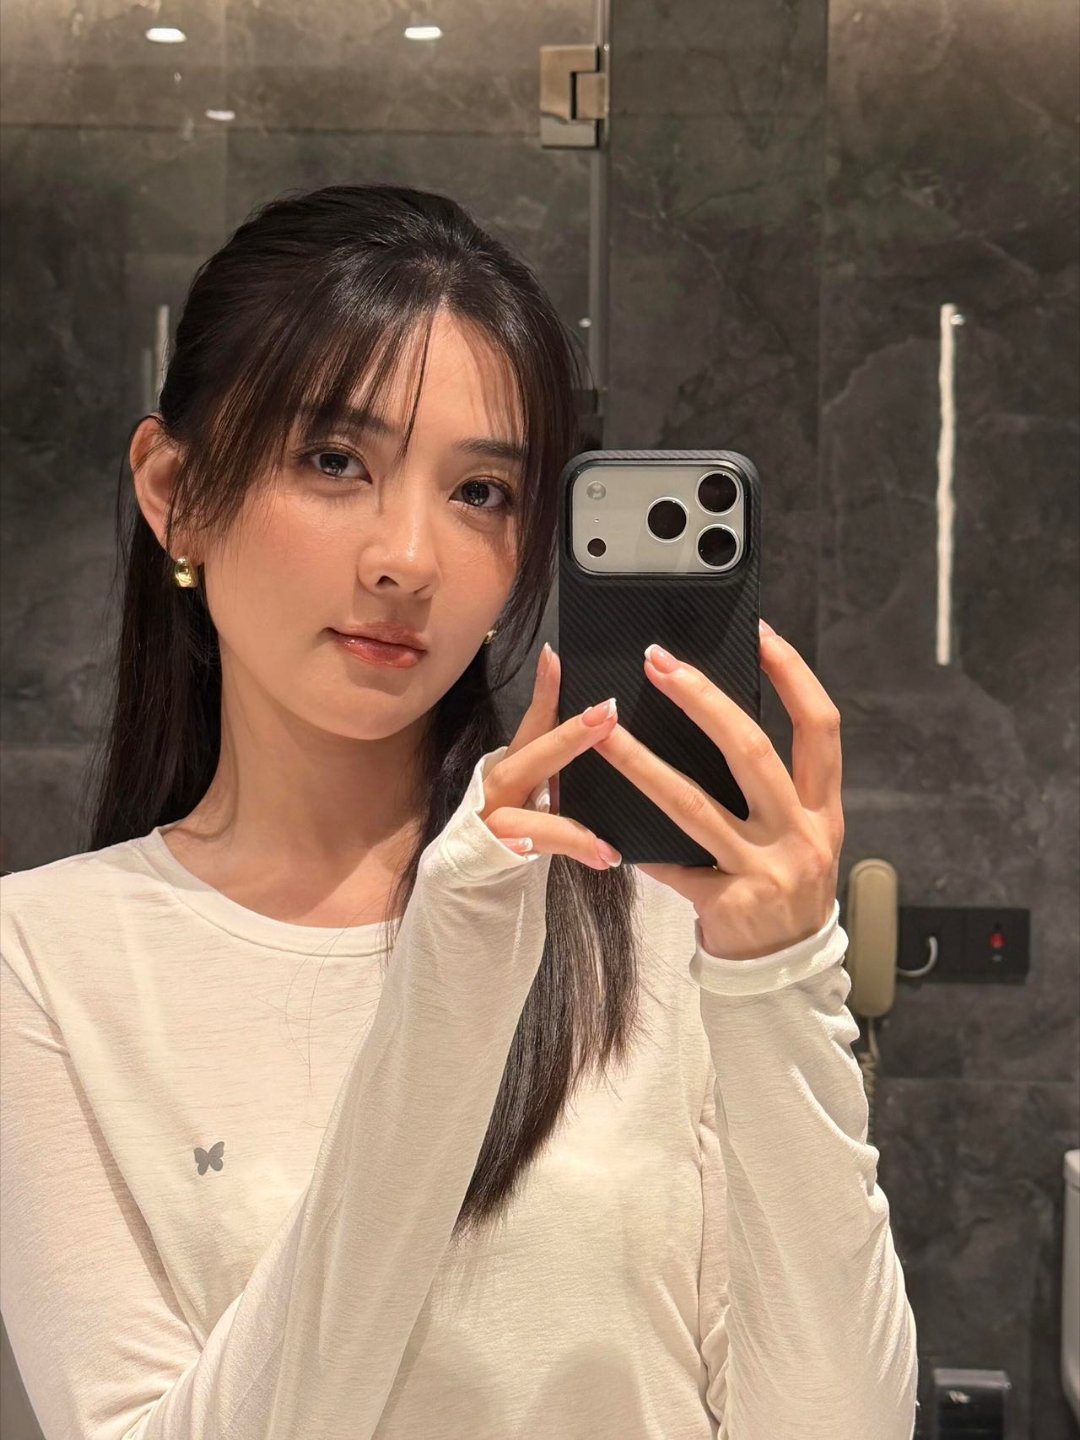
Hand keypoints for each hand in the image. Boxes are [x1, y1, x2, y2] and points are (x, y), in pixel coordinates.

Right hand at [479, 645, 624, 870]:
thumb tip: (608, 729)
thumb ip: (560, 768)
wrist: (470, 876)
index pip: (531, 724)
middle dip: (566, 739)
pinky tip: (601, 856)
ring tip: (608, 839)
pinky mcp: (493, 858)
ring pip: (520, 820)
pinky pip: (527, 859)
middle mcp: (497, 791)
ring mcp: (491, 826)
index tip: (556, 656)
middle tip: (607, 713)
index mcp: (513, 767)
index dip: (543, 691)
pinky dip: (563, 855)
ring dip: (567, 828)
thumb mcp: (540, 792)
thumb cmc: (520, 828)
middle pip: (526, 762)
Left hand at [591, 622, 843, 960]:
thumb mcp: (798, 836)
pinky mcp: (726, 904)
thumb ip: (772, 790)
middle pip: (752, 751)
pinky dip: (637, 842)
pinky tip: (601, 819)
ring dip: (640, 761)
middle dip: (703, 700)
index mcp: (825, 810)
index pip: (820, 727)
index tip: (759, 633)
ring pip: (692, 804)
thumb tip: (713, 721)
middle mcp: (802, 835)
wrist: (782, 973)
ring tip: (602, 728)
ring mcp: (766, 872)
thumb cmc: (781, 888)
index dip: (793, 677)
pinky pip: (669, 863)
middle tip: (657, 662)